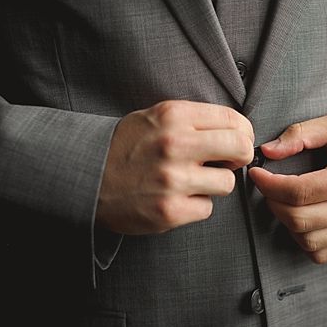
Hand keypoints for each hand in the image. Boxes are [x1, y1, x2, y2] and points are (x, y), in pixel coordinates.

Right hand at [96, 100, 254, 234]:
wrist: (85, 177)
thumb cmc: (126, 147)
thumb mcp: (156, 117)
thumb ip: (195, 121)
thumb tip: (238, 130)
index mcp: (174, 116)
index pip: (234, 120)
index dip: (242, 133)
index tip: (234, 141)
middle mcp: (175, 144)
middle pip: (241, 148)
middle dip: (239, 157)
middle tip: (226, 162)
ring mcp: (172, 179)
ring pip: (227, 183)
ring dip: (214, 185)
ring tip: (191, 181)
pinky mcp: (169, 210)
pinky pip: (207, 208)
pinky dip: (195, 206)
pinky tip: (176, 198)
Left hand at [249, 113, 326, 263]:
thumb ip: (302, 134)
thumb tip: (269, 151)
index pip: (299, 191)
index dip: (269, 184)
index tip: (257, 174)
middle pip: (297, 218)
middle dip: (272, 202)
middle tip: (268, 187)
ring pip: (305, 239)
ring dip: (285, 222)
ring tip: (286, 201)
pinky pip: (319, 254)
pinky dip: (302, 240)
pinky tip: (302, 219)